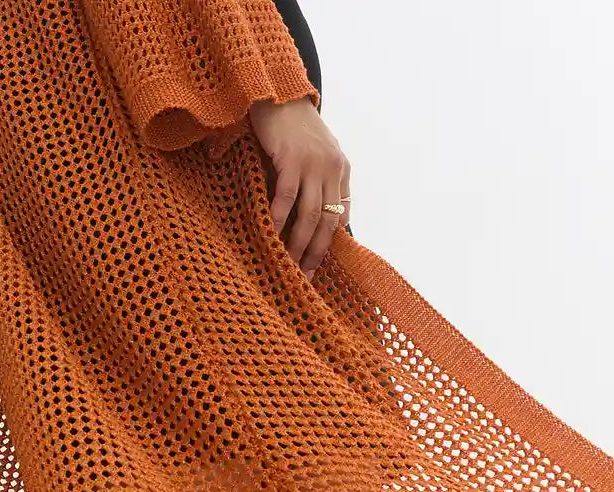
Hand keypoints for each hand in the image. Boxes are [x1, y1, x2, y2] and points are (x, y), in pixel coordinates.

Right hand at [248, 95, 350, 279]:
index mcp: (341, 170)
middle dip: (315, 253)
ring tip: (288, 264)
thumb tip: (308, 223)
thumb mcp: (312, 156)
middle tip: (304, 278)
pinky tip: (272, 235)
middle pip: (328, 222)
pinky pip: (287, 197)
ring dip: (298, 244)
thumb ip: (315, 184)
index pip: (341, 216)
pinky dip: (280, 219)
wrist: (278, 91)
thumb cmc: (290, 129)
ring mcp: (314, 163)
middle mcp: (333, 168)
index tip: (317, 267)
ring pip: (310, 215)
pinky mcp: (293, 158)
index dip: (329, 245)